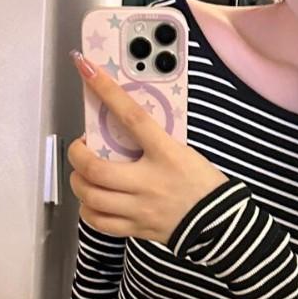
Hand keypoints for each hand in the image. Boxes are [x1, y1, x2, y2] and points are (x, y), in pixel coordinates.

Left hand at [68, 51, 228, 244]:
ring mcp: (140, 208)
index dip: (107, 91)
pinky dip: (88, 209)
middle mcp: (149, 182)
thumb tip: (122, 129)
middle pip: (96, 167)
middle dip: (77, 154)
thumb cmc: (202, 183)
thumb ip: (153, 142)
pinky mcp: (136, 229)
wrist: (220, 225)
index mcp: (166, 154)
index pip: (132, 116)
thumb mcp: (183, 152)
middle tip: (81, 147)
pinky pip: (99, 222)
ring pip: (92, 196)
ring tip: (83, 174)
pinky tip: (92, 200)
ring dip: (78, 182)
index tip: (87, 69)